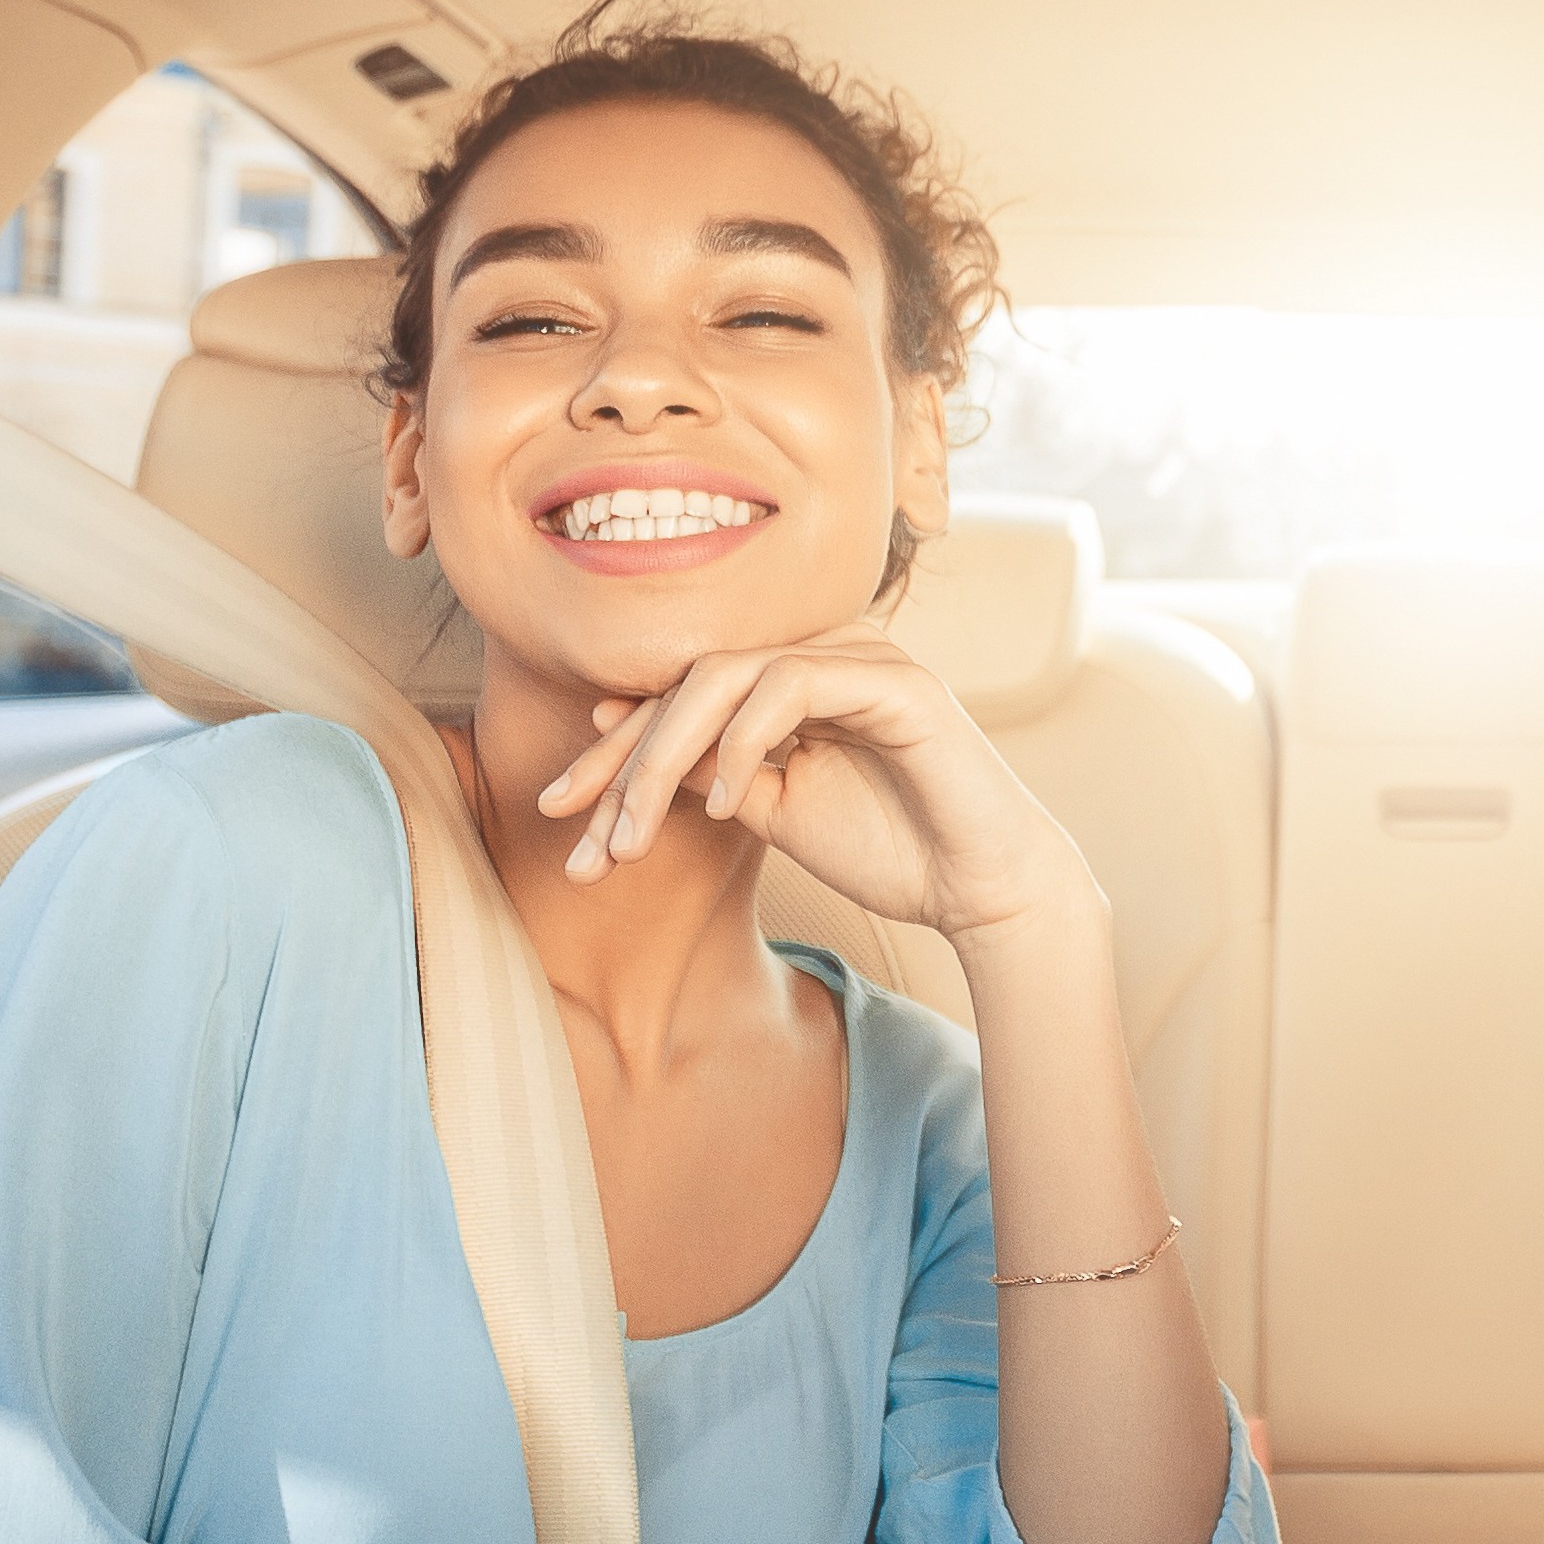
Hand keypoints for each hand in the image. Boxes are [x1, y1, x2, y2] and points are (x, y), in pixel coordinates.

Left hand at [532, 623, 1099, 940]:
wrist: (986, 890)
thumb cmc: (894, 852)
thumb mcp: (775, 812)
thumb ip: (710, 770)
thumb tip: (622, 735)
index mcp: (795, 681)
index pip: (684, 697)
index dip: (614, 752)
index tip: (557, 810)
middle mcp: (825, 654)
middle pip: (690, 680)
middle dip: (620, 758)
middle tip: (571, 825)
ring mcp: (862, 659)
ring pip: (726, 677)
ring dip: (664, 756)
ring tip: (634, 836)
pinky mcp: (894, 682)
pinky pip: (790, 687)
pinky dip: (743, 743)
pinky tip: (726, 805)